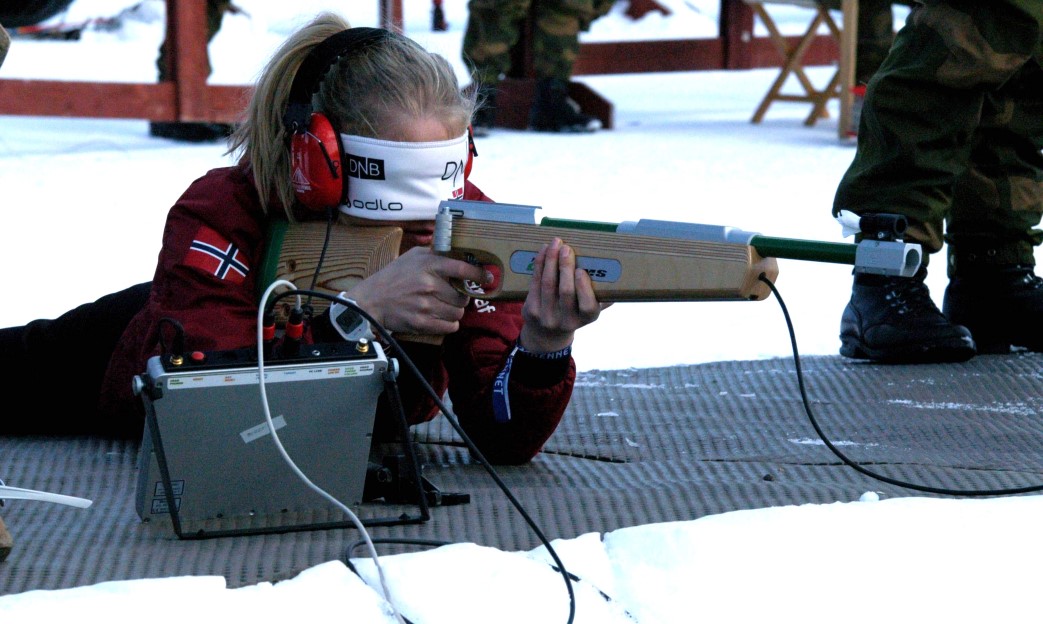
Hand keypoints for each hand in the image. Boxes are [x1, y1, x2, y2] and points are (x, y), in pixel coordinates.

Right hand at [346, 247, 488, 335]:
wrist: (372, 300)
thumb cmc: (393, 276)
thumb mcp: (412, 256)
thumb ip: (434, 253)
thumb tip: (457, 251)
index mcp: (429, 265)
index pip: (462, 269)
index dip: (479, 274)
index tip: (487, 277)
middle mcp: (429, 285)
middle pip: (463, 297)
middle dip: (461, 298)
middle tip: (452, 296)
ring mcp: (425, 305)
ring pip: (458, 313)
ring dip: (454, 312)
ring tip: (444, 307)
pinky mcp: (421, 323)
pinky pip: (450, 327)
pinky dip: (449, 324)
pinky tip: (441, 318)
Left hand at [519, 237, 606, 352]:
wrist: (547, 334)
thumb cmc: (574, 312)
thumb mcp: (590, 309)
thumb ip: (603, 295)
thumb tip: (618, 272)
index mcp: (585, 319)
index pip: (588, 307)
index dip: (584, 288)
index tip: (581, 270)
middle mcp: (567, 321)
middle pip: (566, 292)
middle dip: (565, 267)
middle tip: (567, 248)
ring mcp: (547, 317)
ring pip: (548, 284)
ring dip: (550, 261)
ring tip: (555, 244)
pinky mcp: (531, 311)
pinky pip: (535, 283)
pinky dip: (539, 265)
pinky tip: (542, 252)